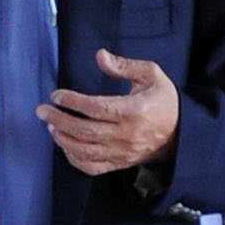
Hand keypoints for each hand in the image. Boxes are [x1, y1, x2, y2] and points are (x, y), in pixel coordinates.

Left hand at [39, 50, 181, 177]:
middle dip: (59, 120)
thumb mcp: (152, 75)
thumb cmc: (164, 101)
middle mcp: (127, 134)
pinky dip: (74, 159)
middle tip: (42, 111)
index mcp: (134, 110)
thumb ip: (125, 66)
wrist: (182, 133)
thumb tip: (100, 56)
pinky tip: (65, 146)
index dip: (73, 102)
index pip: (96, 108)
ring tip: (50, 126)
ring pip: (85, 151)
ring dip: (63, 139)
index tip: (57, 95)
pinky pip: (92, 167)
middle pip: (85, 131)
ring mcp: (122, 152)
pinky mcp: (120, 163)